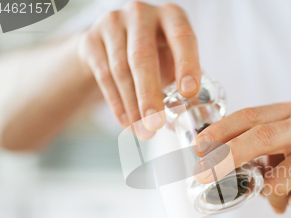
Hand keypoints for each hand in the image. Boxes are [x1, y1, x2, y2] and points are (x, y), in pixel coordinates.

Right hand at [77, 1, 200, 138]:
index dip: (186, 64)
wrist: (113, 41)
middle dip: (149, 94)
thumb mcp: (176, 58)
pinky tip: (127, 123)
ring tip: (143, 131)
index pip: (182, 37)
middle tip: (156, 124)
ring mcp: (112, 23)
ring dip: (132, 106)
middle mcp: (141, 13)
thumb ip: (188, 80)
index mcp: (171, 15)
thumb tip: (199, 113)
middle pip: (142, 56)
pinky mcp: (91, 39)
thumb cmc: (156, 52)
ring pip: (120, 70)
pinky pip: (103, 76)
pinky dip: (117, 104)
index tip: (188, 93)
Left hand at [193, 102, 290, 217]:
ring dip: (272, 197)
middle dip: (227, 157)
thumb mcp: (281, 150)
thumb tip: (209, 165)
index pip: (250, 115)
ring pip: (277, 181)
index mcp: (290, 113)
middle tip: (203, 176)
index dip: (220, 131)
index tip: (197, 148)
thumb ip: (253, 151)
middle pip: (261, 136)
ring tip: (288, 194)